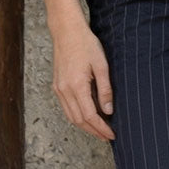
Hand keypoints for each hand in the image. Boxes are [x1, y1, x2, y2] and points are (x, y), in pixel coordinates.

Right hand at [51, 18, 115, 140]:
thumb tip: (109, 110)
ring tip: (98, 131)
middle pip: (79, 120)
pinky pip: (66, 108)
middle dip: (94, 131)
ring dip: (85, 126)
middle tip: (107, 137)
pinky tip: (87, 117)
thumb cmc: (86, 44)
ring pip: (71, 116)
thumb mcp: (101, 65)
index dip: (101, 128)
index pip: (90, 115)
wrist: (66, 31)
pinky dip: (76, 116)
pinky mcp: (57, 86)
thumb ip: (105, 89)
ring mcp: (58, 89)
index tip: (112, 134)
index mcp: (77, 86)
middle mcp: (64, 90)